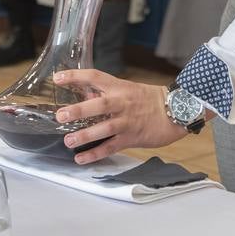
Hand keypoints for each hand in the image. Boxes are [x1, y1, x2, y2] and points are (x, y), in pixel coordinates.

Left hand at [50, 69, 188, 164]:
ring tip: (68, 141)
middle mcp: (122, 103)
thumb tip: (83, 95)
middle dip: (79, 110)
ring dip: (85, 135)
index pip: (95, 77)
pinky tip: (81, 158)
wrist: (176, 111)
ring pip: (105, 128)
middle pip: (100, 105)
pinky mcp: (132, 138)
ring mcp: (127, 121)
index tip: (58, 78)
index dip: (76, 76)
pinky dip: (95, 154)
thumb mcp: (127, 89)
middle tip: (61, 116)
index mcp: (119, 87)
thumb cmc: (149, 99)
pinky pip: (111, 147)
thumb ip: (105, 93)